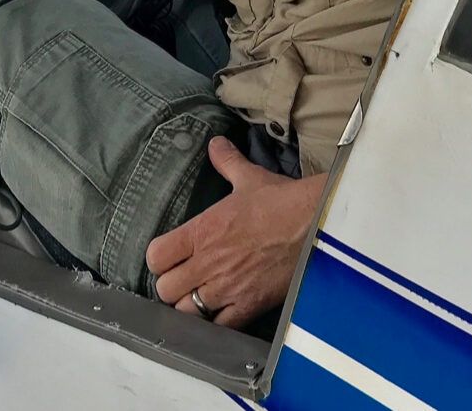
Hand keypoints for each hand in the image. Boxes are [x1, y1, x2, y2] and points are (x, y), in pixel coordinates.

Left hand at [145, 136, 325, 328]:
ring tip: (199, 297)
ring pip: (186, 312)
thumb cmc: (281, 202)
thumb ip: (227, 162)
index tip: (169, 256)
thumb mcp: (248, 178)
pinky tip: (222, 312)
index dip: (159, 258)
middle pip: (165, 289)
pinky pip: (218, 328)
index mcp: (202, 230)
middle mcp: (208, 262)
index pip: (156, 255)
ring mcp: (227, 287)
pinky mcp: (249, 306)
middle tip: (184, 279)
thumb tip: (216, 144)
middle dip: (171, 285)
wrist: (315, 225)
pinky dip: (216, 324)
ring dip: (189, 306)